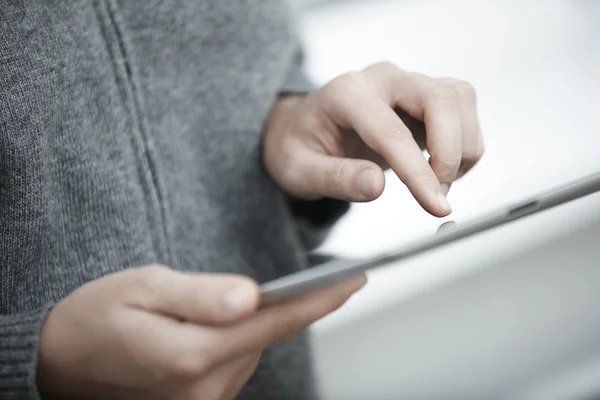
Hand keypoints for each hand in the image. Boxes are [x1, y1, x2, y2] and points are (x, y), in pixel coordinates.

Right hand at [37, 265, 365, 399]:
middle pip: (265, 335)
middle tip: (256, 281)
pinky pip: (235, 363)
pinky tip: (206, 329)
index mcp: (193, 355)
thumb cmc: (96, 317)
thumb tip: (250, 296)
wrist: (61, 363)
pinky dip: (233, 341)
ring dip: (245, 324)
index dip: (321, 299)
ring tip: (206, 308)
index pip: (275, 321)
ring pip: (251, 349)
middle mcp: (206, 388)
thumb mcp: (141, 288)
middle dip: (274, 304)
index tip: (356, 278)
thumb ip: (199, 294)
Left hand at [263, 62, 483, 216]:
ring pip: (459, 99)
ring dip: (462, 146)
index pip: (392, 131)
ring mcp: (405, 84)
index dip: (418, 171)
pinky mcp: (423, 97)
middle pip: (440, 98)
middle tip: (438, 194)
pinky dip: (464, 144)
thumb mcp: (299, 171)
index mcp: (346, 94)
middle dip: (451, 151)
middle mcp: (381, 80)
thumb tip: (376, 186)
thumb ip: (336, 178)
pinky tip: (441, 169)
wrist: (303, 130)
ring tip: (438, 183)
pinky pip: (462, 110)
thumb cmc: (298, 147)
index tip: (436, 204)